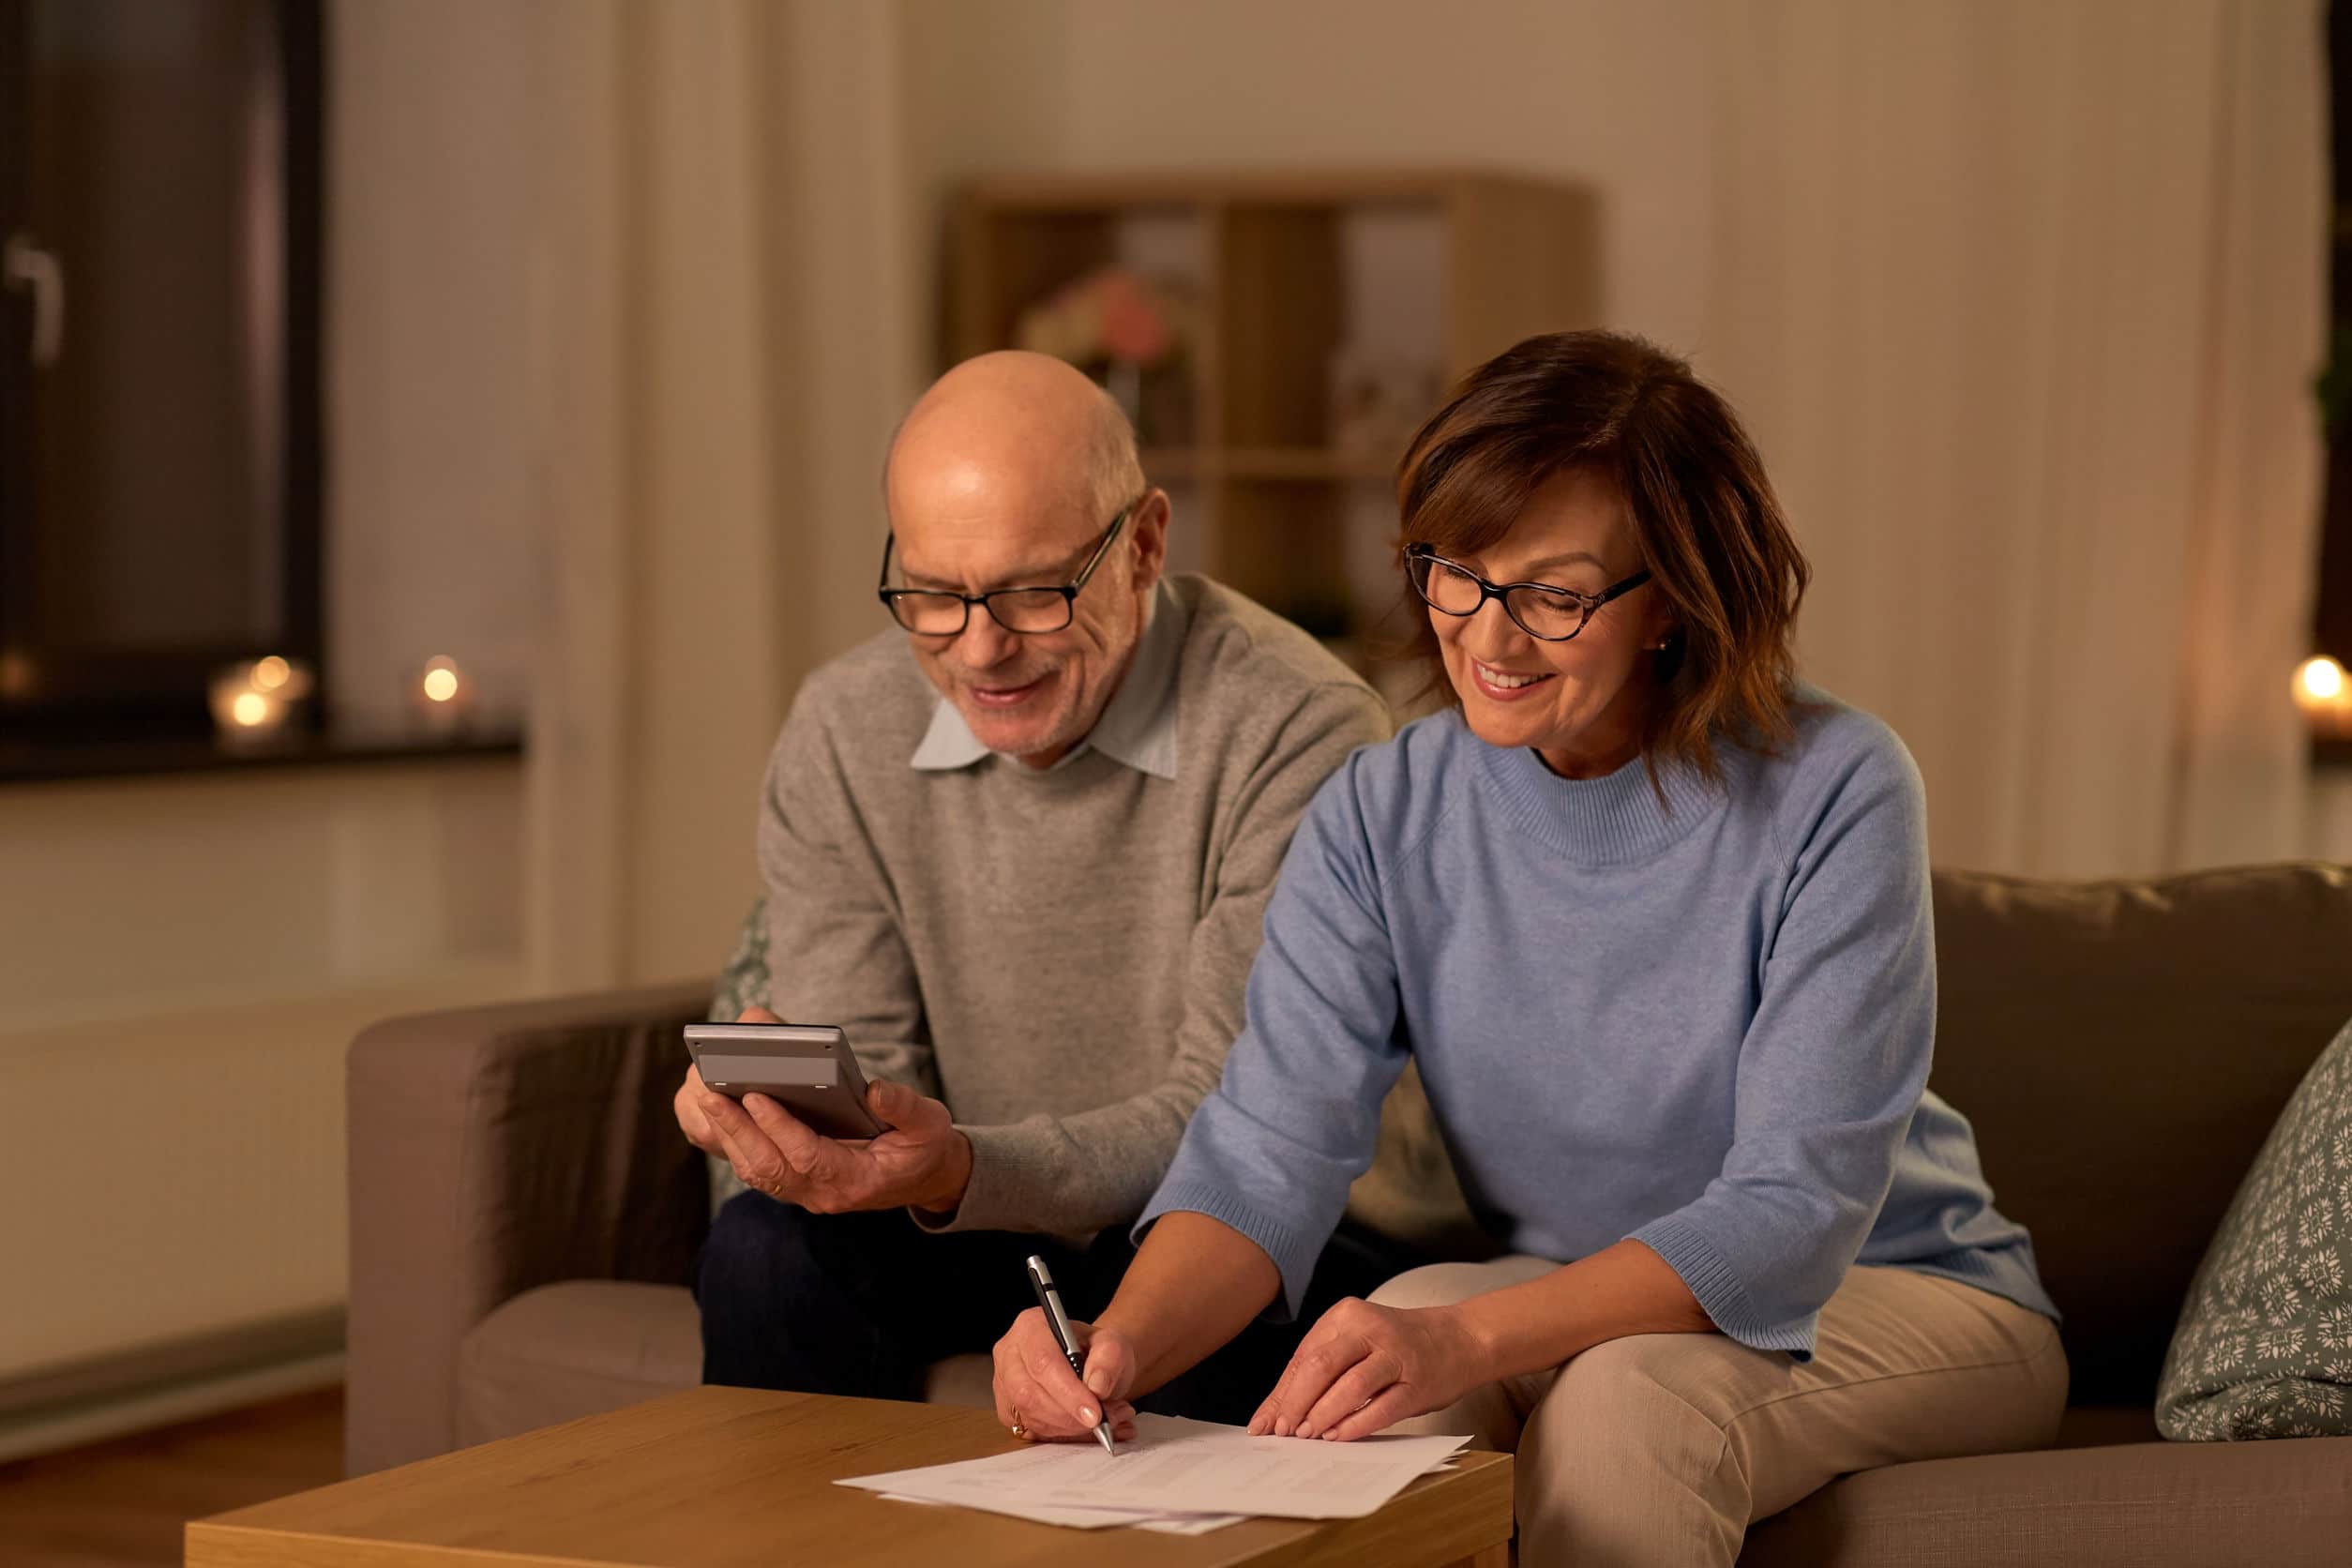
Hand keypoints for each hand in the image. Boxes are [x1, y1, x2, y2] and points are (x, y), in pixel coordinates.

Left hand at [680, 1006, 972, 1213]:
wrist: (920, 1178)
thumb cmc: (922, 1148)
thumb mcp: (930, 1125)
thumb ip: (906, 1109)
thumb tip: (875, 1091)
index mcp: (855, 1180)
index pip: (808, 1158)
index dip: (781, 1128)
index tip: (757, 1096)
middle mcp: (821, 1193)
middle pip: (768, 1167)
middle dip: (737, 1129)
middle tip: (709, 1092)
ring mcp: (803, 1191)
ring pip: (754, 1169)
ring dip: (727, 1134)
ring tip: (705, 1095)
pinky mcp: (792, 1181)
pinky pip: (754, 1165)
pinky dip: (732, 1140)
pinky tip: (716, 1109)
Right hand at [990, 1307, 1139, 1443]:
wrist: (1093, 1365)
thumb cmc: (1096, 1351)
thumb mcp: (1113, 1344)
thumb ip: (1109, 1358)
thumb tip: (1096, 1386)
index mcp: (1031, 1326)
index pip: (1043, 1362)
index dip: (1068, 1392)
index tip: (1094, 1413)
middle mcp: (1010, 1353)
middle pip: (1029, 1393)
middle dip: (1068, 1415)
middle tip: (1101, 1421)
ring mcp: (1004, 1382)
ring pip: (1029, 1415)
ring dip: (1069, 1426)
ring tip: (1101, 1419)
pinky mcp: (1007, 1409)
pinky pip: (1030, 1430)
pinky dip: (1061, 1433)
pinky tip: (1081, 1426)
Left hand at [1249, 1297, 1486, 1441]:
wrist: (1459, 1338)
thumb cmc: (1396, 1346)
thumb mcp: (1354, 1347)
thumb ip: (1316, 1374)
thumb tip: (1272, 1416)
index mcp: (1346, 1315)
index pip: (1304, 1357)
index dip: (1281, 1394)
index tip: (1264, 1425)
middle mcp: (1370, 1328)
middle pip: (1321, 1366)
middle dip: (1296, 1404)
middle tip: (1285, 1432)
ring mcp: (1396, 1354)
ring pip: (1350, 1386)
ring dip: (1323, 1415)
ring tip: (1308, 1436)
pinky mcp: (1417, 1382)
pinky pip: (1381, 1407)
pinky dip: (1356, 1424)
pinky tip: (1339, 1436)